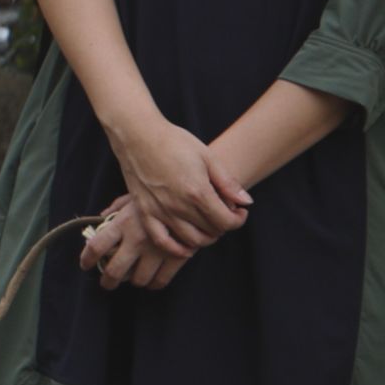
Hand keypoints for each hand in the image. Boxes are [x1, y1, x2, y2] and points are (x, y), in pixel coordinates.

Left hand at [80, 197, 197, 289]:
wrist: (194, 197)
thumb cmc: (161, 195)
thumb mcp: (134, 196)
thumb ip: (116, 208)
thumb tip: (101, 217)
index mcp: (122, 223)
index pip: (96, 246)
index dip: (87, 259)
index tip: (85, 265)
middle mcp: (136, 239)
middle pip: (114, 271)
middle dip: (108, 281)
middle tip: (107, 283)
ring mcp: (156, 250)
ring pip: (138, 280)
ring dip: (133, 281)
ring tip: (133, 278)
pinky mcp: (176, 258)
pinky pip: (160, 281)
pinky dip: (154, 284)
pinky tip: (151, 280)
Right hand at [107, 112, 249, 256]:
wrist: (137, 135)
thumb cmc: (173, 141)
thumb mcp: (207, 156)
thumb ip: (228, 182)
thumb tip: (247, 202)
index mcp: (197, 191)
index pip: (227, 222)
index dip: (238, 219)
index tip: (240, 211)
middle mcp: (179, 206)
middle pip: (211, 232)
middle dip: (223, 225)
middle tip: (223, 213)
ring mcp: (160, 211)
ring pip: (192, 240)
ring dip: (206, 237)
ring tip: (208, 224)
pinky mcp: (145, 212)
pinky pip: (163, 242)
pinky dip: (177, 249)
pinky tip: (187, 246)